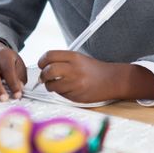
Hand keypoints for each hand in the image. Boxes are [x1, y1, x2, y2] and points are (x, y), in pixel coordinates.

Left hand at [37, 51, 153, 102]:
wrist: (112, 80)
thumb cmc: (93, 69)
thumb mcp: (78, 58)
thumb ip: (62, 61)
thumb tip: (44, 66)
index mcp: (74, 57)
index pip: (49, 56)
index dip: (42, 61)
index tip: (41, 65)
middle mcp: (74, 69)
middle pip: (48, 71)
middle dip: (43, 75)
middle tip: (44, 77)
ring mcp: (75, 83)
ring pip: (52, 86)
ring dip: (50, 86)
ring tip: (55, 84)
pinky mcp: (76, 96)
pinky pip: (60, 95)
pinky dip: (60, 92)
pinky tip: (68, 89)